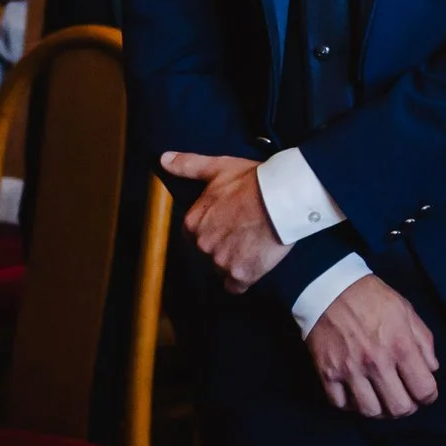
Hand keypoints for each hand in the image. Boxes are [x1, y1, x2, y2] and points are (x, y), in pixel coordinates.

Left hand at [160, 151, 287, 291]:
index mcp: (193, 222)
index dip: (211, 229)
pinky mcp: (241, 275)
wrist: (282, 198)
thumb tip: (163, 159)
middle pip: (207, 253)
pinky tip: (255, 264)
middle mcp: (202, 245)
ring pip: (221, 269)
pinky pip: (236, 287)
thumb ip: (188, 166)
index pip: (193, 235)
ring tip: (252, 245)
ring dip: (233, 261)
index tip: (228, 222)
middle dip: (221, 246)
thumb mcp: (217, 168)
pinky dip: (243, 279)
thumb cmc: (251, 181)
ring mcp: (221, 262)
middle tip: (243, 232)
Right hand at [305, 275, 439, 417]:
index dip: (428, 396)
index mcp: (400, 346)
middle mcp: (376, 362)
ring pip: (370, 412)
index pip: (423, 389)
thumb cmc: (372, 298)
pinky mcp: (327, 373)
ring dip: (380, 409)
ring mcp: (349, 370)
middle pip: (398, 408)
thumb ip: (424, 341)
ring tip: (382, 399)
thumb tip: (432, 369)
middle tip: (404, 398)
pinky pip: (341, 405)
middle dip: (407, 408)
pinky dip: (351, 405)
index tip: (425, 393)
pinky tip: (357, 394)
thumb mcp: (407, 311)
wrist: (329, 288)